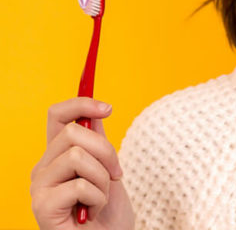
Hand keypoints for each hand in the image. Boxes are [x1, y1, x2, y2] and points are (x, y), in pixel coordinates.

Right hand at [31, 97, 134, 229]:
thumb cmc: (107, 212)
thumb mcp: (107, 168)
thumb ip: (97, 141)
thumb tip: (96, 109)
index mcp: (57, 155)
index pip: (57, 115)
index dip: (81, 104)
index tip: (107, 109)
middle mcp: (42, 168)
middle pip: (74, 132)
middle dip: (106, 151)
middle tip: (115, 174)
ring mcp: (39, 187)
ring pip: (77, 156)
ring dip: (102, 178)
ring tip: (100, 197)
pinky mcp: (42, 207)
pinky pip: (79, 185)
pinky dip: (98, 198)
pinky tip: (92, 212)